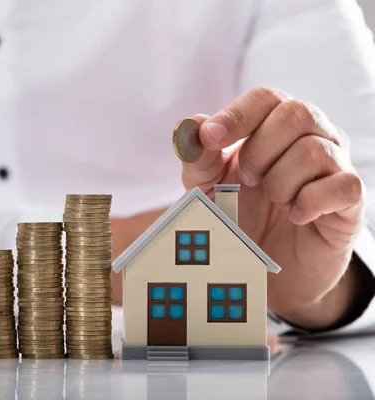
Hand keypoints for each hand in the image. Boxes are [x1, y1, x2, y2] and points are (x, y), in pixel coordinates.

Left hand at [182, 87, 364, 328]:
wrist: (263, 266)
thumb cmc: (236, 213)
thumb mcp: (206, 186)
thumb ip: (199, 157)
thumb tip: (192, 126)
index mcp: (272, 124)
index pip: (264, 98)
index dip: (237, 115)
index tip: (211, 137)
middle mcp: (310, 135)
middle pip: (297, 113)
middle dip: (260, 150)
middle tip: (248, 180)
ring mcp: (334, 165)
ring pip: (315, 151)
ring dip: (280, 182)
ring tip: (273, 200)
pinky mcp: (350, 200)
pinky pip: (343, 185)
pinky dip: (309, 202)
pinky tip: (295, 216)